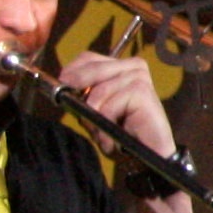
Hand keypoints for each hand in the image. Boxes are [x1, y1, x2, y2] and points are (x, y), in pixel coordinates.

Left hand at [60, 51, 176, 157]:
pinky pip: (109, 106)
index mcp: (121, 66)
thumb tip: (64, 84)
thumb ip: (83, 95)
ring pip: (100, 91)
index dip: (72, 72)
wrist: (148, 154)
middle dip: (81, 93)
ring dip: (96, 117)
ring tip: (102, 134)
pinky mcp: (143, 91)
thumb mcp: (96, 110)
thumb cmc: (121, 132)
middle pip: (93, 69)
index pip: (88, 58)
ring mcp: (140, 77)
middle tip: (82, 115)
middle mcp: (133, 67)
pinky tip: (111, 140)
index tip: (63, 86)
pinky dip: (106, 126)